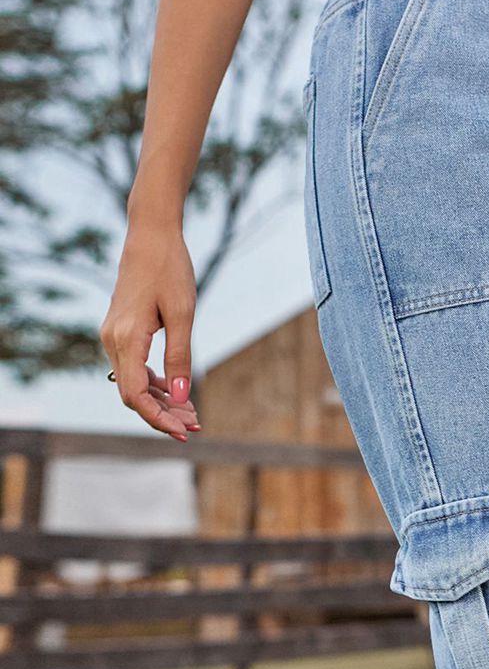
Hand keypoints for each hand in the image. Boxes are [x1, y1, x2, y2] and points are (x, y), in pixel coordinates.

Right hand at [100, 224, 201, 441]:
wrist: (151, 236)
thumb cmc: (170, 270)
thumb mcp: (183, 315)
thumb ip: (180, 358)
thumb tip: (183, 398)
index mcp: (126, 339)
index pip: (135, 395)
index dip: (158, 419)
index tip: (184, 432)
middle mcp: (112, 340)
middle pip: (133, 394)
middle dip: (164, 415)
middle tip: (197, 427)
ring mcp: (113, 336)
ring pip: (133, 383)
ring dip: (162, 401)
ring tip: (192, 414)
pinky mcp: (120, 331)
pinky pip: (134, 368)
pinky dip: (155, 384)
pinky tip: (177, 392)